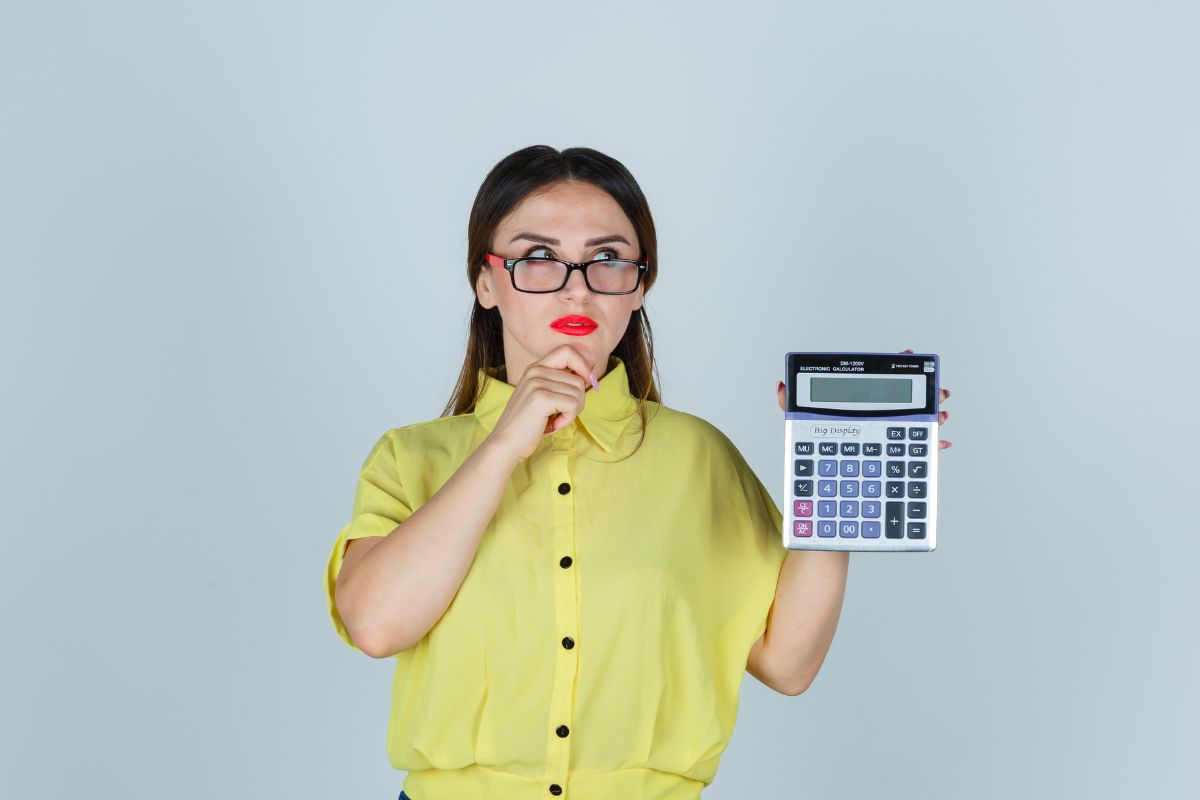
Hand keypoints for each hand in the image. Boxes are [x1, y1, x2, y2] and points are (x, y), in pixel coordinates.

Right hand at [486, 345, 596, 461]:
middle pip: (578, 379)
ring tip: (554, 419)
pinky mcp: (541, 397)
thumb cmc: (528, 424)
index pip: (567, 351)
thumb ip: (559, 383)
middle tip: (562, 414)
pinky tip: (553, 424)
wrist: (506, 442)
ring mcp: (537, 382)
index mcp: (535, 368)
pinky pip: (573, 404)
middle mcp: (536, 371)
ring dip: (572, 412)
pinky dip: (568, 418)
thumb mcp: (542, 396)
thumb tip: (590, 376)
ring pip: (579, 392)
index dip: (582, 365)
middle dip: (577, 401)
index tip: (586, 382)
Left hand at [775, 348, 952, 450]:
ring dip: (932, 418)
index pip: (878, 377)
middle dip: (926, 392)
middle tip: (938, 391)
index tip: (909, 354)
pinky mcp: (895, 459)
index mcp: (857, 405)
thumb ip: (789, 405)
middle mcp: (877, 418)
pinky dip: (932, 448)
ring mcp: (887, 437)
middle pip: (906, 400)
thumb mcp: (799, 427)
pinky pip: (917, 452)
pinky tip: (941, 445)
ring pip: (916, 424)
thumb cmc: (812, 453)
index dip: (895, 363)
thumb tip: (781, 386)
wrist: (820, 484)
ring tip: (940, 416)